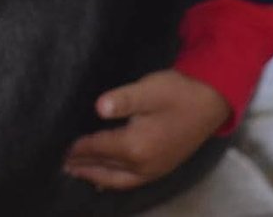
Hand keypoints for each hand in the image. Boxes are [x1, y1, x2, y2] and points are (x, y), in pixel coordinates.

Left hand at [62, 70, 230, 190]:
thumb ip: (123, 100)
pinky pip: (132, 182)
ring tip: (78, 173)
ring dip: (97, 176)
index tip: (61, 148)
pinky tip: (107, 181)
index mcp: (136, 146)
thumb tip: (99, 107)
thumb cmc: (178, 92)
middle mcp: (144, 164)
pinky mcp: (163, 168)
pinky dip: (115, 182)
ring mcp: (155, 169)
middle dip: (83, 166)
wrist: (212, 101)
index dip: (79, 148)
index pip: (99, 148)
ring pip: (118, 180)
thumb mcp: (149, 89)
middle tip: (62, 165)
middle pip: (105, 168)